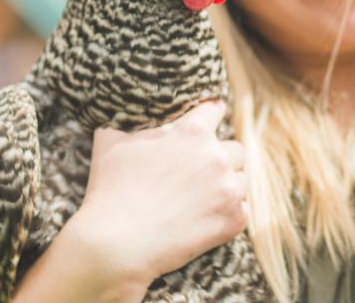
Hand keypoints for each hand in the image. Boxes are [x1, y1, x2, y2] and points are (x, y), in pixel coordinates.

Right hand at [14, 101, 247, 301]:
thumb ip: (125, 123)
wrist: (116, 244)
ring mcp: (228, 189)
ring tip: (203, 200)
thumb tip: (119, 113)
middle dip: (220, 158)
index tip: (211, 120)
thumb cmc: (110, 191)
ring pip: (241, 180)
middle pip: (235, 149)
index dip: (212, 114)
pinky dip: (229, 214)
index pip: (216, 109)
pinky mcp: (233, 220)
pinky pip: (244, 209)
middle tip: (201, 174)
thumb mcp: (110, 143)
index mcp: (192, 132)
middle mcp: (216, 156)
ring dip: (227, 186)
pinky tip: (206, 219)